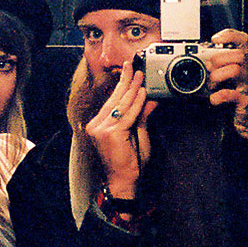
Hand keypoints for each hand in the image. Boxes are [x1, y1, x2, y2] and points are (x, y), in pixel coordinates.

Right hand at [82, 55, 154, 198]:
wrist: (124, 180)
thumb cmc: (129, 161)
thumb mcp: (137, 133)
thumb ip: (141, 116)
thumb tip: (150, 99)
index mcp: (98, 124)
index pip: (112, 101)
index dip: (121, 85)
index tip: (128, 72)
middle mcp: (97, 125)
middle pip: (114, 99)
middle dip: (126, 81)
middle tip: (133, 66)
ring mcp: (102, 129)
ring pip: (121, 104)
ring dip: (132, 88)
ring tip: (140, 75)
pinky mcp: (111, 133)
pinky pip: (127, 114)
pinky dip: (136, 103)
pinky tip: (142, 93)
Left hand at [204, 30, 247, 156]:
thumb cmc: (241, 98)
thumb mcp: (233, 79)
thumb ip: (221, 67)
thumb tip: (207, 61)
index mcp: (246, 64)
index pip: (244, 41)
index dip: (230, 35)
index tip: (216, 39)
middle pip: (238, 54)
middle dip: (219, 60)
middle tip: (211, 71)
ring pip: (235, 70)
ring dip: (217, 76)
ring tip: (212, 85)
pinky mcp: (246, 100)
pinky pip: (230, 94)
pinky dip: (218, 96)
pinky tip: (214, 99)